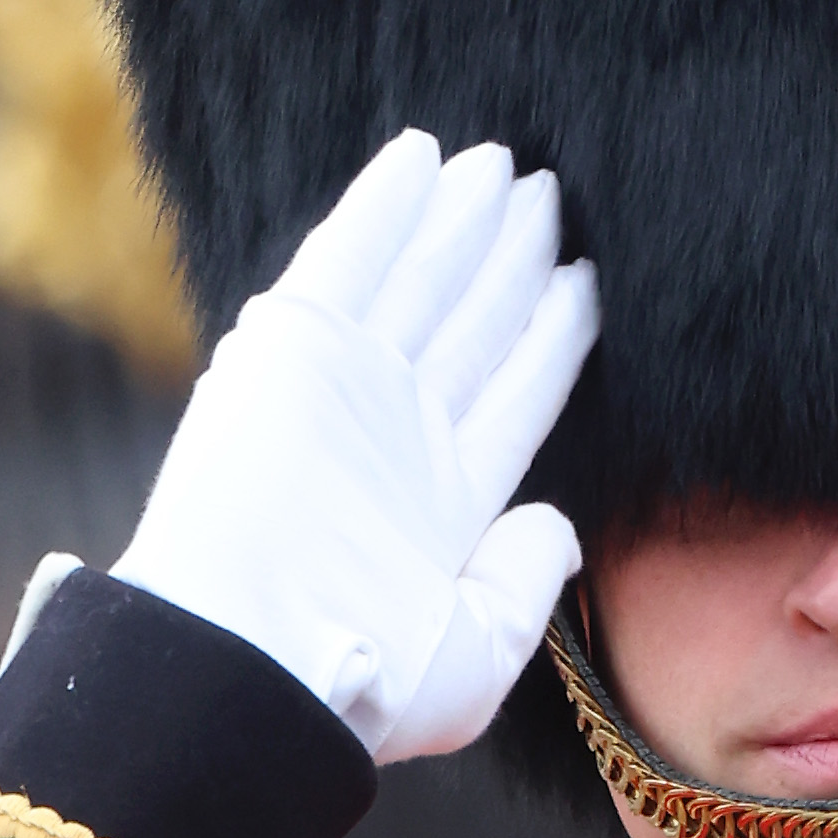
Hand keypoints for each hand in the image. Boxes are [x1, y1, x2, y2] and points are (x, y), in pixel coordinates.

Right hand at [116, 134, 596, 764]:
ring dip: (462, 219)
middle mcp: (397, 433)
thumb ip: (526, 583)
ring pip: (422, 279)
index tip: (585, 279)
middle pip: (474, 323)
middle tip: (550, 191)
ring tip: (508, 164)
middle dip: (511, 259)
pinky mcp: (290, 346)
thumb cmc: (362, 683)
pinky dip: (384, 203)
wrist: (251, 662)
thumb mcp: (477, 653)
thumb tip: (558, 525)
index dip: (551, 334)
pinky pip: (348, 254)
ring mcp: (345, 385)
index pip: (515, 395)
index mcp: (444, 502)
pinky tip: (423, 153)